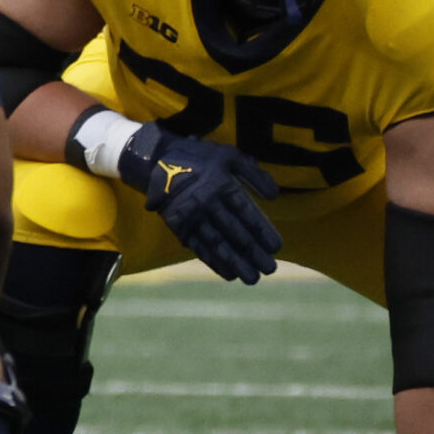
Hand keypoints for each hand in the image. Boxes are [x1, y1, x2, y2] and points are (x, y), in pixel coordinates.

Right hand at [121, 125, 281, 284]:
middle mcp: (206, 203)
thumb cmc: (199, 158)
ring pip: (216, 243)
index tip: (276, 247)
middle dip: (253, 253)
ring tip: (251, 279)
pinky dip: (213, 262)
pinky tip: (227, 273)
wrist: (156, 160)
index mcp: (220, 185)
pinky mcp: (178, 226)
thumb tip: (274, 196)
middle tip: (270, 269)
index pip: (246, 212)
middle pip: (233, 232)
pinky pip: (197, 246)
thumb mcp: (228, 155)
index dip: (262, 230)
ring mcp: (191, 217)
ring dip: (235, 262)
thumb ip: (254, 173)